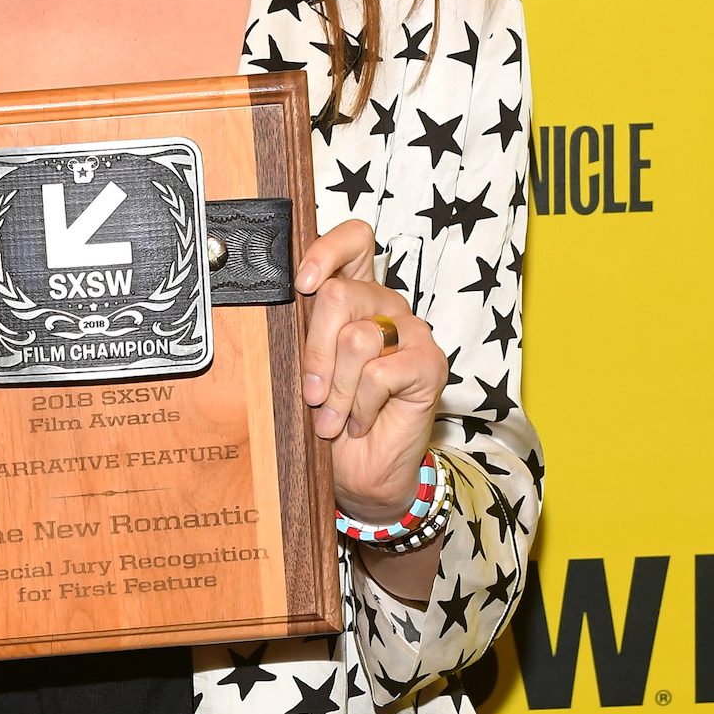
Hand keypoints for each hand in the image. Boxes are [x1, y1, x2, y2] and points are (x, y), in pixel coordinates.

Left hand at [298, 220, 447, 522]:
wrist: (358, 473)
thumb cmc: (328, 417)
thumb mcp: (305, 368)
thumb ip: (302, 331)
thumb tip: (286, 301)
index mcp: (355, 294)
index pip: (354, 240)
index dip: (327, 252)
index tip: (303, 284)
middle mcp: (385, 303)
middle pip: (339, 295)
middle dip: (314, 352)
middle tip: (313, 394)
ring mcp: (410, 331)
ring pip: (356, 338)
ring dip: (337, 390)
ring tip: (335, 418)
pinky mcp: (428, 363)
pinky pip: (379, 373)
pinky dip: (360, 406)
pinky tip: (362, 422)